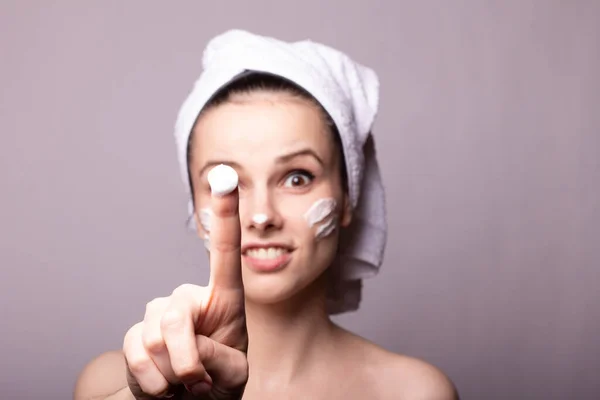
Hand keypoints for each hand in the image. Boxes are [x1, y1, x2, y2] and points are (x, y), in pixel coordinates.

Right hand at [123, 183, 246, 398]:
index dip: (225, 214)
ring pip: (155, 338)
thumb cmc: (219, 382)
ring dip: (172, 374)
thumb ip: (218, 358)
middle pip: (177, 315)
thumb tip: (188, 346)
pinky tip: (163, 386)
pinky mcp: (135, 335)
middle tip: (198, 384)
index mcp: (223, 298)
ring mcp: (159, 315)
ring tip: (183, 383)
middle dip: (187, 360)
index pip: (225, 252)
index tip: (226, 176)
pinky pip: (135, 354)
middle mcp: (189, 298)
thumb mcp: (233, 375)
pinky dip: (152, 382)